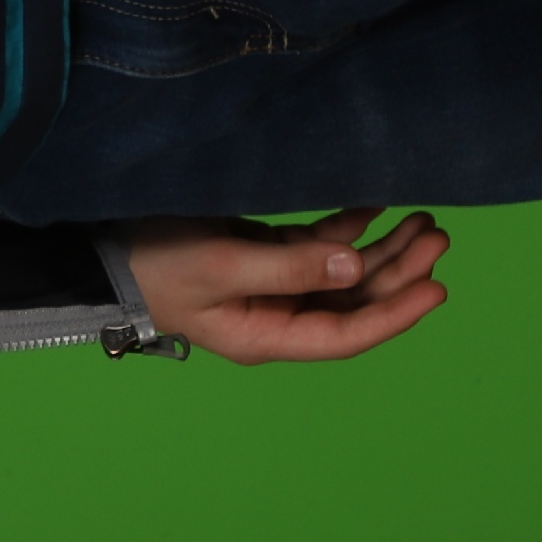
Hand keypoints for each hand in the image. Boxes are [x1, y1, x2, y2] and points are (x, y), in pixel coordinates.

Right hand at [125, 208, 452, 363]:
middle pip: (354, 301)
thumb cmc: (156, 266)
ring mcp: (273, 286)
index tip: (437, 288)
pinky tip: (377, 205)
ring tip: (423, 221)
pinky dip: (349, 227)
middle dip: (399, 271)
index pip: (347, 333)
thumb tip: (357, 262)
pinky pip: (318, 246)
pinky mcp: (263, 256)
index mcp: (269, 336)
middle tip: (436, 235)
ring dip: (383, 250)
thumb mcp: (222, 265)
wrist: (105, 253)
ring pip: (344, 273)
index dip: (396, 314)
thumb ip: (290, 267)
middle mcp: (278, 316)